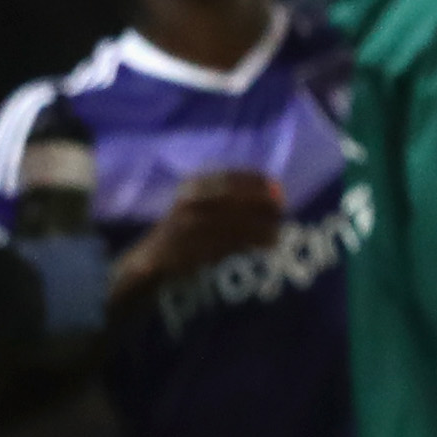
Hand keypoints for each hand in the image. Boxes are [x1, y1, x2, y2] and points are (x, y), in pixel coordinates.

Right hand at [106, 170, 282, 312]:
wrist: (153, 258)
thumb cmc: (185, 230)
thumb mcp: (199, 203)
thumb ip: (229, 196)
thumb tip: (274, 193)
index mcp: (190, 187)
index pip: (228, 178)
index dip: (255, 180)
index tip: (277, 186)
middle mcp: (189, 203)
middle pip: (236, 199)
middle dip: (262, 203)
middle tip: (282, 208)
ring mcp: (191, 226)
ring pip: (238, 223)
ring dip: (263, 227)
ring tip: (278, 232)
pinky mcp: (195, 248)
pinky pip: (233, 243)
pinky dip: (254, 243)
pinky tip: (269, 245)